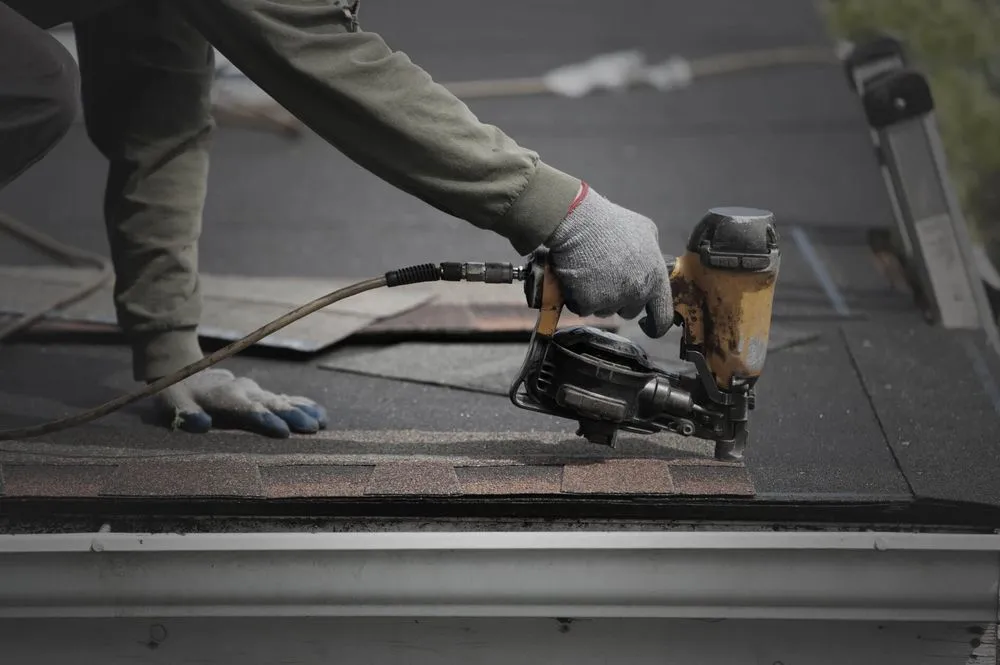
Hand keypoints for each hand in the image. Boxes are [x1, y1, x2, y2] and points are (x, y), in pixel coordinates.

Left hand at [155, 369, 327, 436]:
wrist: (183, 371)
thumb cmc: (175, 395)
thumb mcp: (170, 403)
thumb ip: (183, 414)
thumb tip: (200, 423)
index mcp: (223, 396)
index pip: (247, 409)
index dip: (264, 420)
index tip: (282, 432)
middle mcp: (244, 391)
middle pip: (271, 404)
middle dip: (292, 416)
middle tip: (312, 428)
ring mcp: (254, 391)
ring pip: (282, 401)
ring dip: (303, 411)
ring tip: (322, 422)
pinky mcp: (260, 394)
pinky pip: (285, 399)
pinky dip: (303, 405)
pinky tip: (320, 415)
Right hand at [541, 184, 673, 336]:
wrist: (578, 222)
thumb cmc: (612, 222)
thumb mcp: (646, 230)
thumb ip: (653, 254)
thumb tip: (650, 264)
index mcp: (655, 279)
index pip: (663, 316)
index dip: (655, 325)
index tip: (646, 324)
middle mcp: (636, 293)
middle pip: (629, 311)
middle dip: (619, 300)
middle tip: (607, 277)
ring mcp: (612, 300)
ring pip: (605, 311)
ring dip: (598, 299)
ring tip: (590, 272)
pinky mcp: (588, 303)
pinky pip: (583, 308)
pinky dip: (578, 298)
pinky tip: (577, 278)